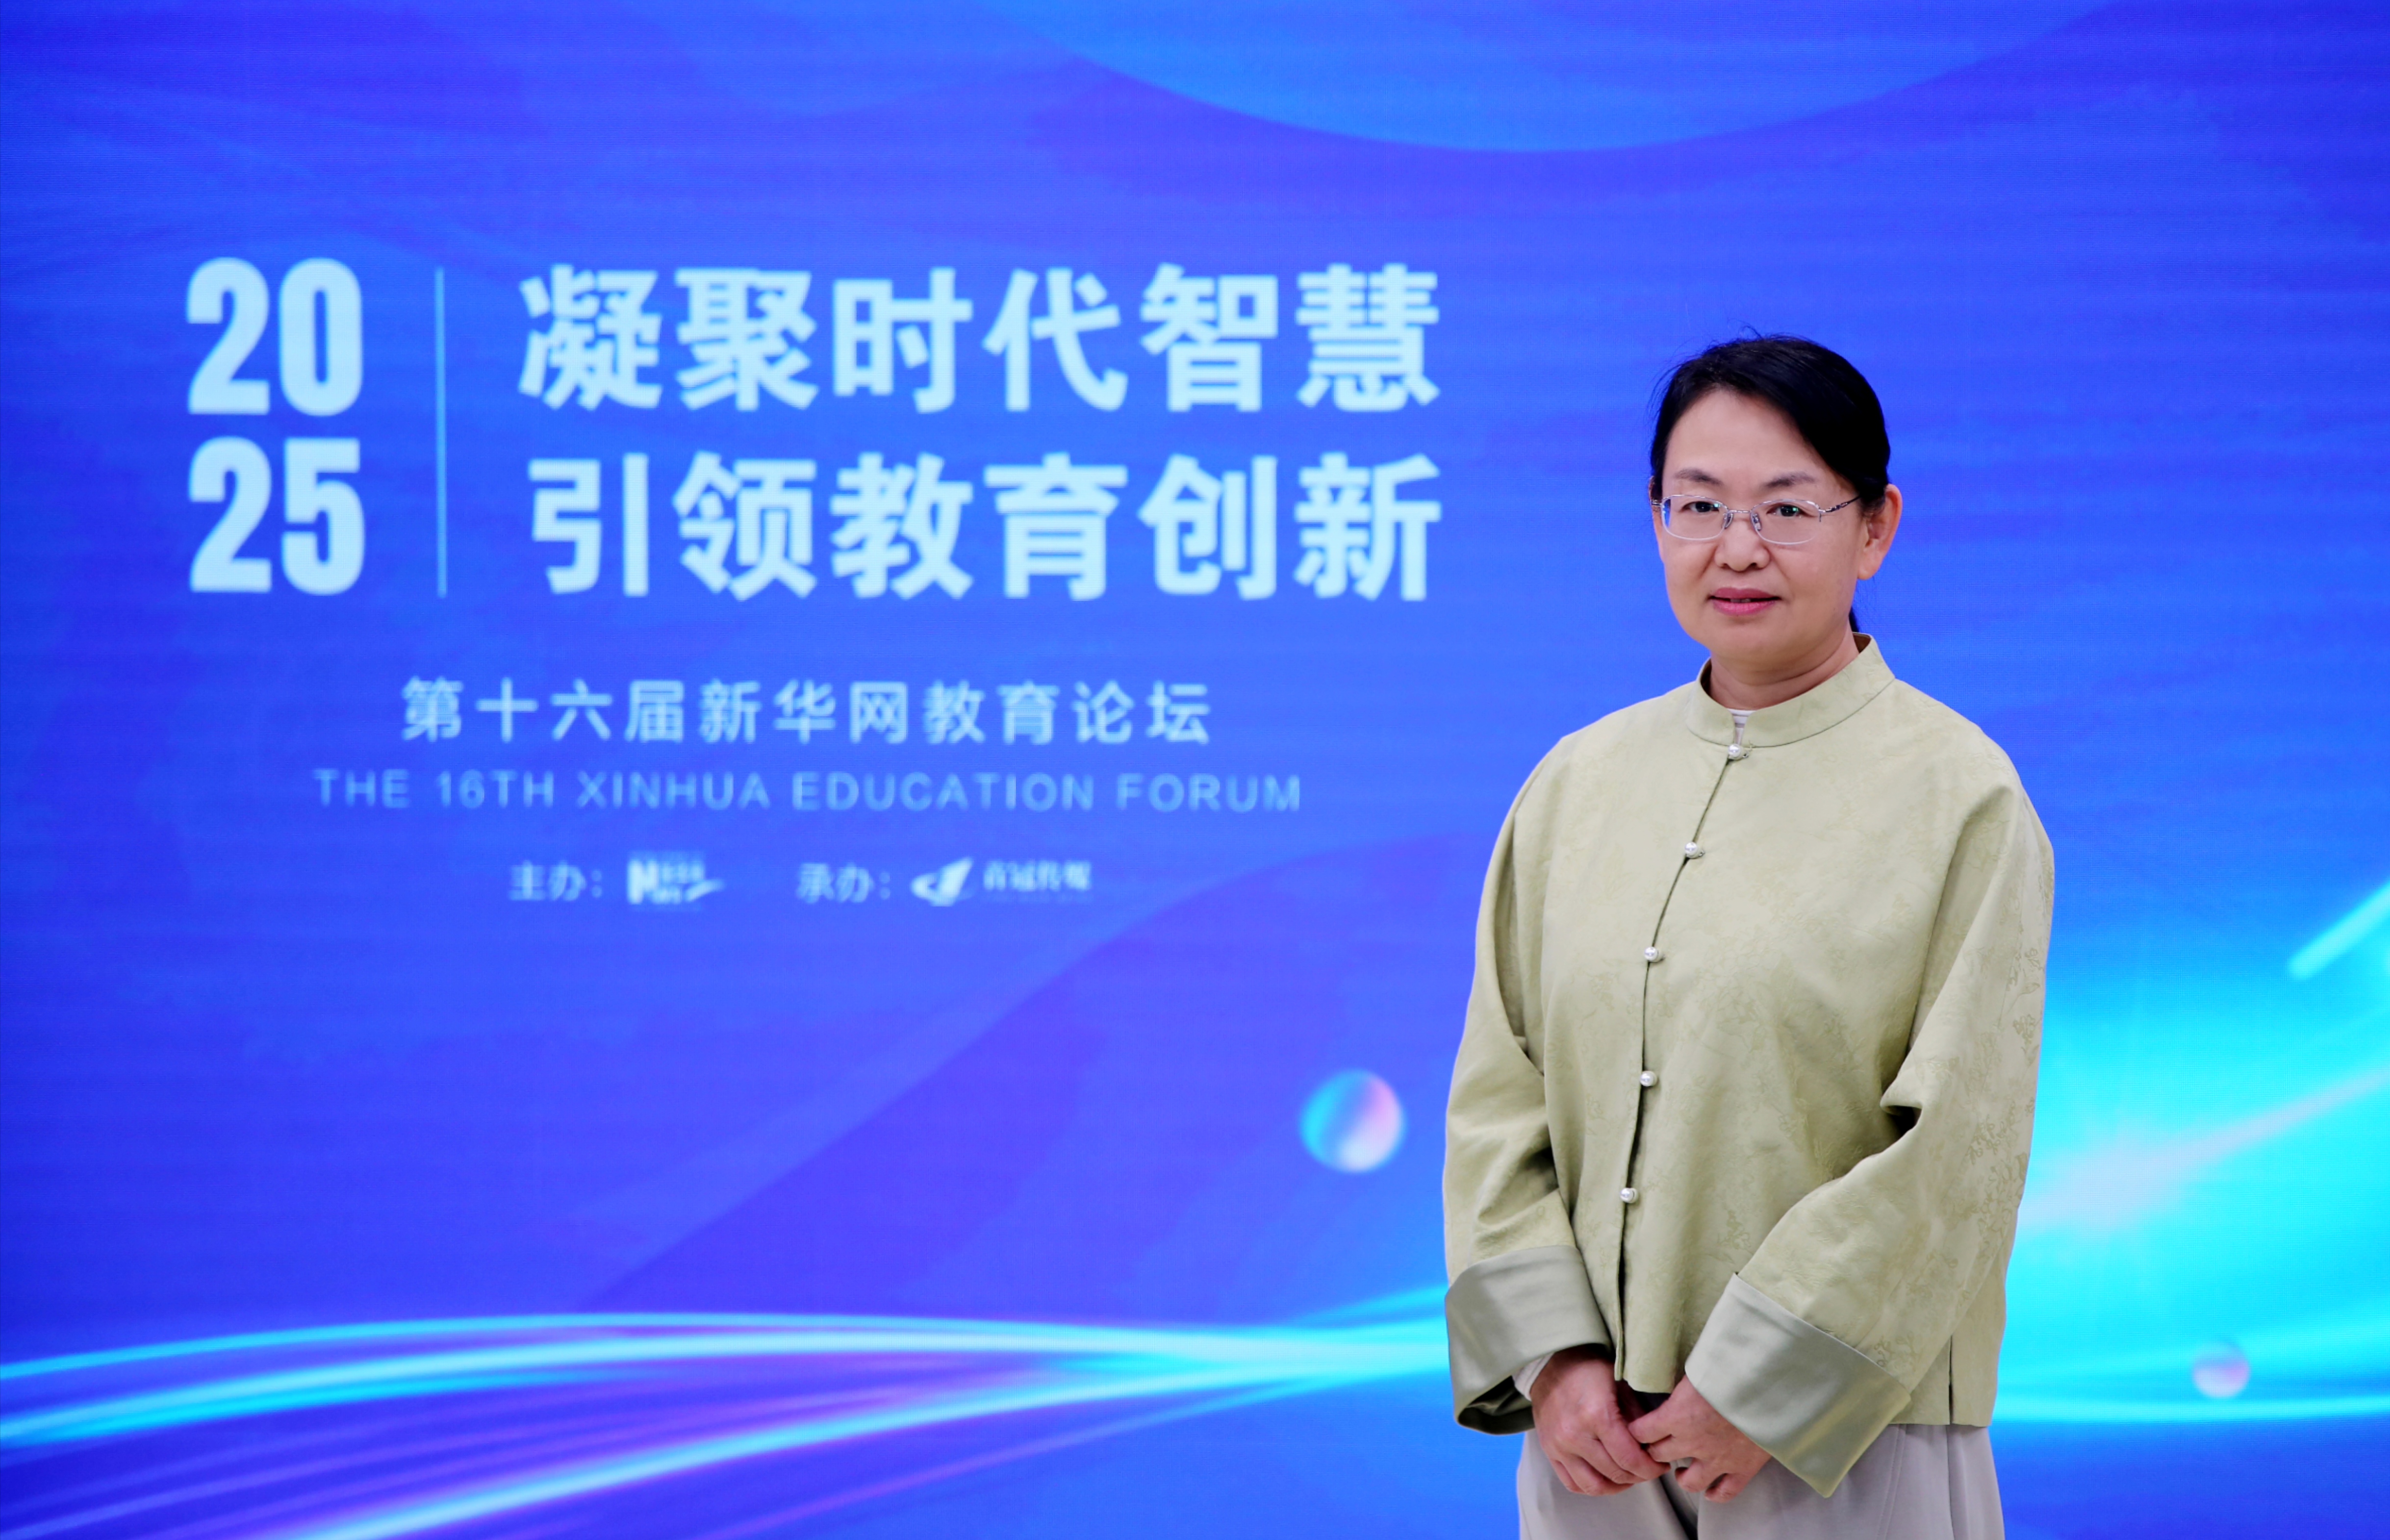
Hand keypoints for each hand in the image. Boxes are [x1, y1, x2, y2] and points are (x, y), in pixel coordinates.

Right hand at [1530, 1347, 1669, 1495]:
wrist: (1549, 1365)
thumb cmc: (1588, 1370)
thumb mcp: (1621, 1384)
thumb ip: (1637, 1417)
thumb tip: (1651, 1445)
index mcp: (1596, 1415)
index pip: (1629, 1458)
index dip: (1650, 1468)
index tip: (1660, 1466)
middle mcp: (1574, 1435)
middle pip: (1615, 1473)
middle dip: (1639, 1476)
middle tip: (1649, 1469)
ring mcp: (1559, 1446)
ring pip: (1594, 1486)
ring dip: (1617, 1486)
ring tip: (1629, 1476)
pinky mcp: (1549, 1452)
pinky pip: (1573, 1483)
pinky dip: (1592, 1487)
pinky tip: (1606, 1478)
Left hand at [1627, 1376, 1770, 1502]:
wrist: (1770, 1384)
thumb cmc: (1732, 1369)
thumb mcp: (1696, 1370)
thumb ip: (1682, 1386)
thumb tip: (1672, 1382)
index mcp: (1676, 1416)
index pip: (1642, 1432)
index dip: (1636, 1431)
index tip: (1637, 1429)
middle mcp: (1693, 1442)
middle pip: (1660, 1455)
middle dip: (1655, 1450)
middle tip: (1658, 1445)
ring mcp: (1718, 1459)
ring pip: (1689, 1481)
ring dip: (1681, 1476)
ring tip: (1681, 1471)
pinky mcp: (1743, 1468)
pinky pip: (1725, 1491)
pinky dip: (1715, 1494)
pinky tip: (1710, 1491)